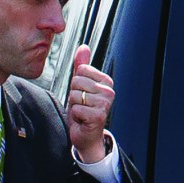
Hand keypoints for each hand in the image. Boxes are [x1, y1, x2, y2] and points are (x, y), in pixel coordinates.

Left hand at [68, 44, 114, 162]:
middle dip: (74, 95)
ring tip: (82, 112)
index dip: (76, 84)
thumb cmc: (84, 111)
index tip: (83, 94)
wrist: (87, 135)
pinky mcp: (99, 116)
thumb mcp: (81, 86)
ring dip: (74, 106)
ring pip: (75, 95)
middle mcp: (109, 91)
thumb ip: (82, 66)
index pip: (81, 70)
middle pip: (77, 82)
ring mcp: (105, 103)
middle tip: (82, 105)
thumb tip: (83, 47)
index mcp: (106, 81)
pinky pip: (76, 109)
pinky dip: (75, 116)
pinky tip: (83, 120)